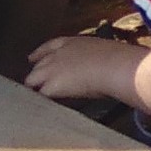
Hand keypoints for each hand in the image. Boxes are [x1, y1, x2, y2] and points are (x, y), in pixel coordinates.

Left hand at [24, 35, 148, 104]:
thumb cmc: (118, 58)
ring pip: (32, 79)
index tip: (32, 58)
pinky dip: (40, 101)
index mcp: (71, 42)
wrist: (115, 66)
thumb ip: (95, 57)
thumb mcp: (104, 52)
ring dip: (35, 88)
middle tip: (35, 82)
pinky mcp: (52, 86)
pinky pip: (40, 95)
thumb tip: (101, 65)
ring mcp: (52, 69)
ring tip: (34, 98)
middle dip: (36, 74)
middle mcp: (57, 54)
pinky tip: (41, 107)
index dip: (39, 53)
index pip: (49, 46)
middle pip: (38, 65)